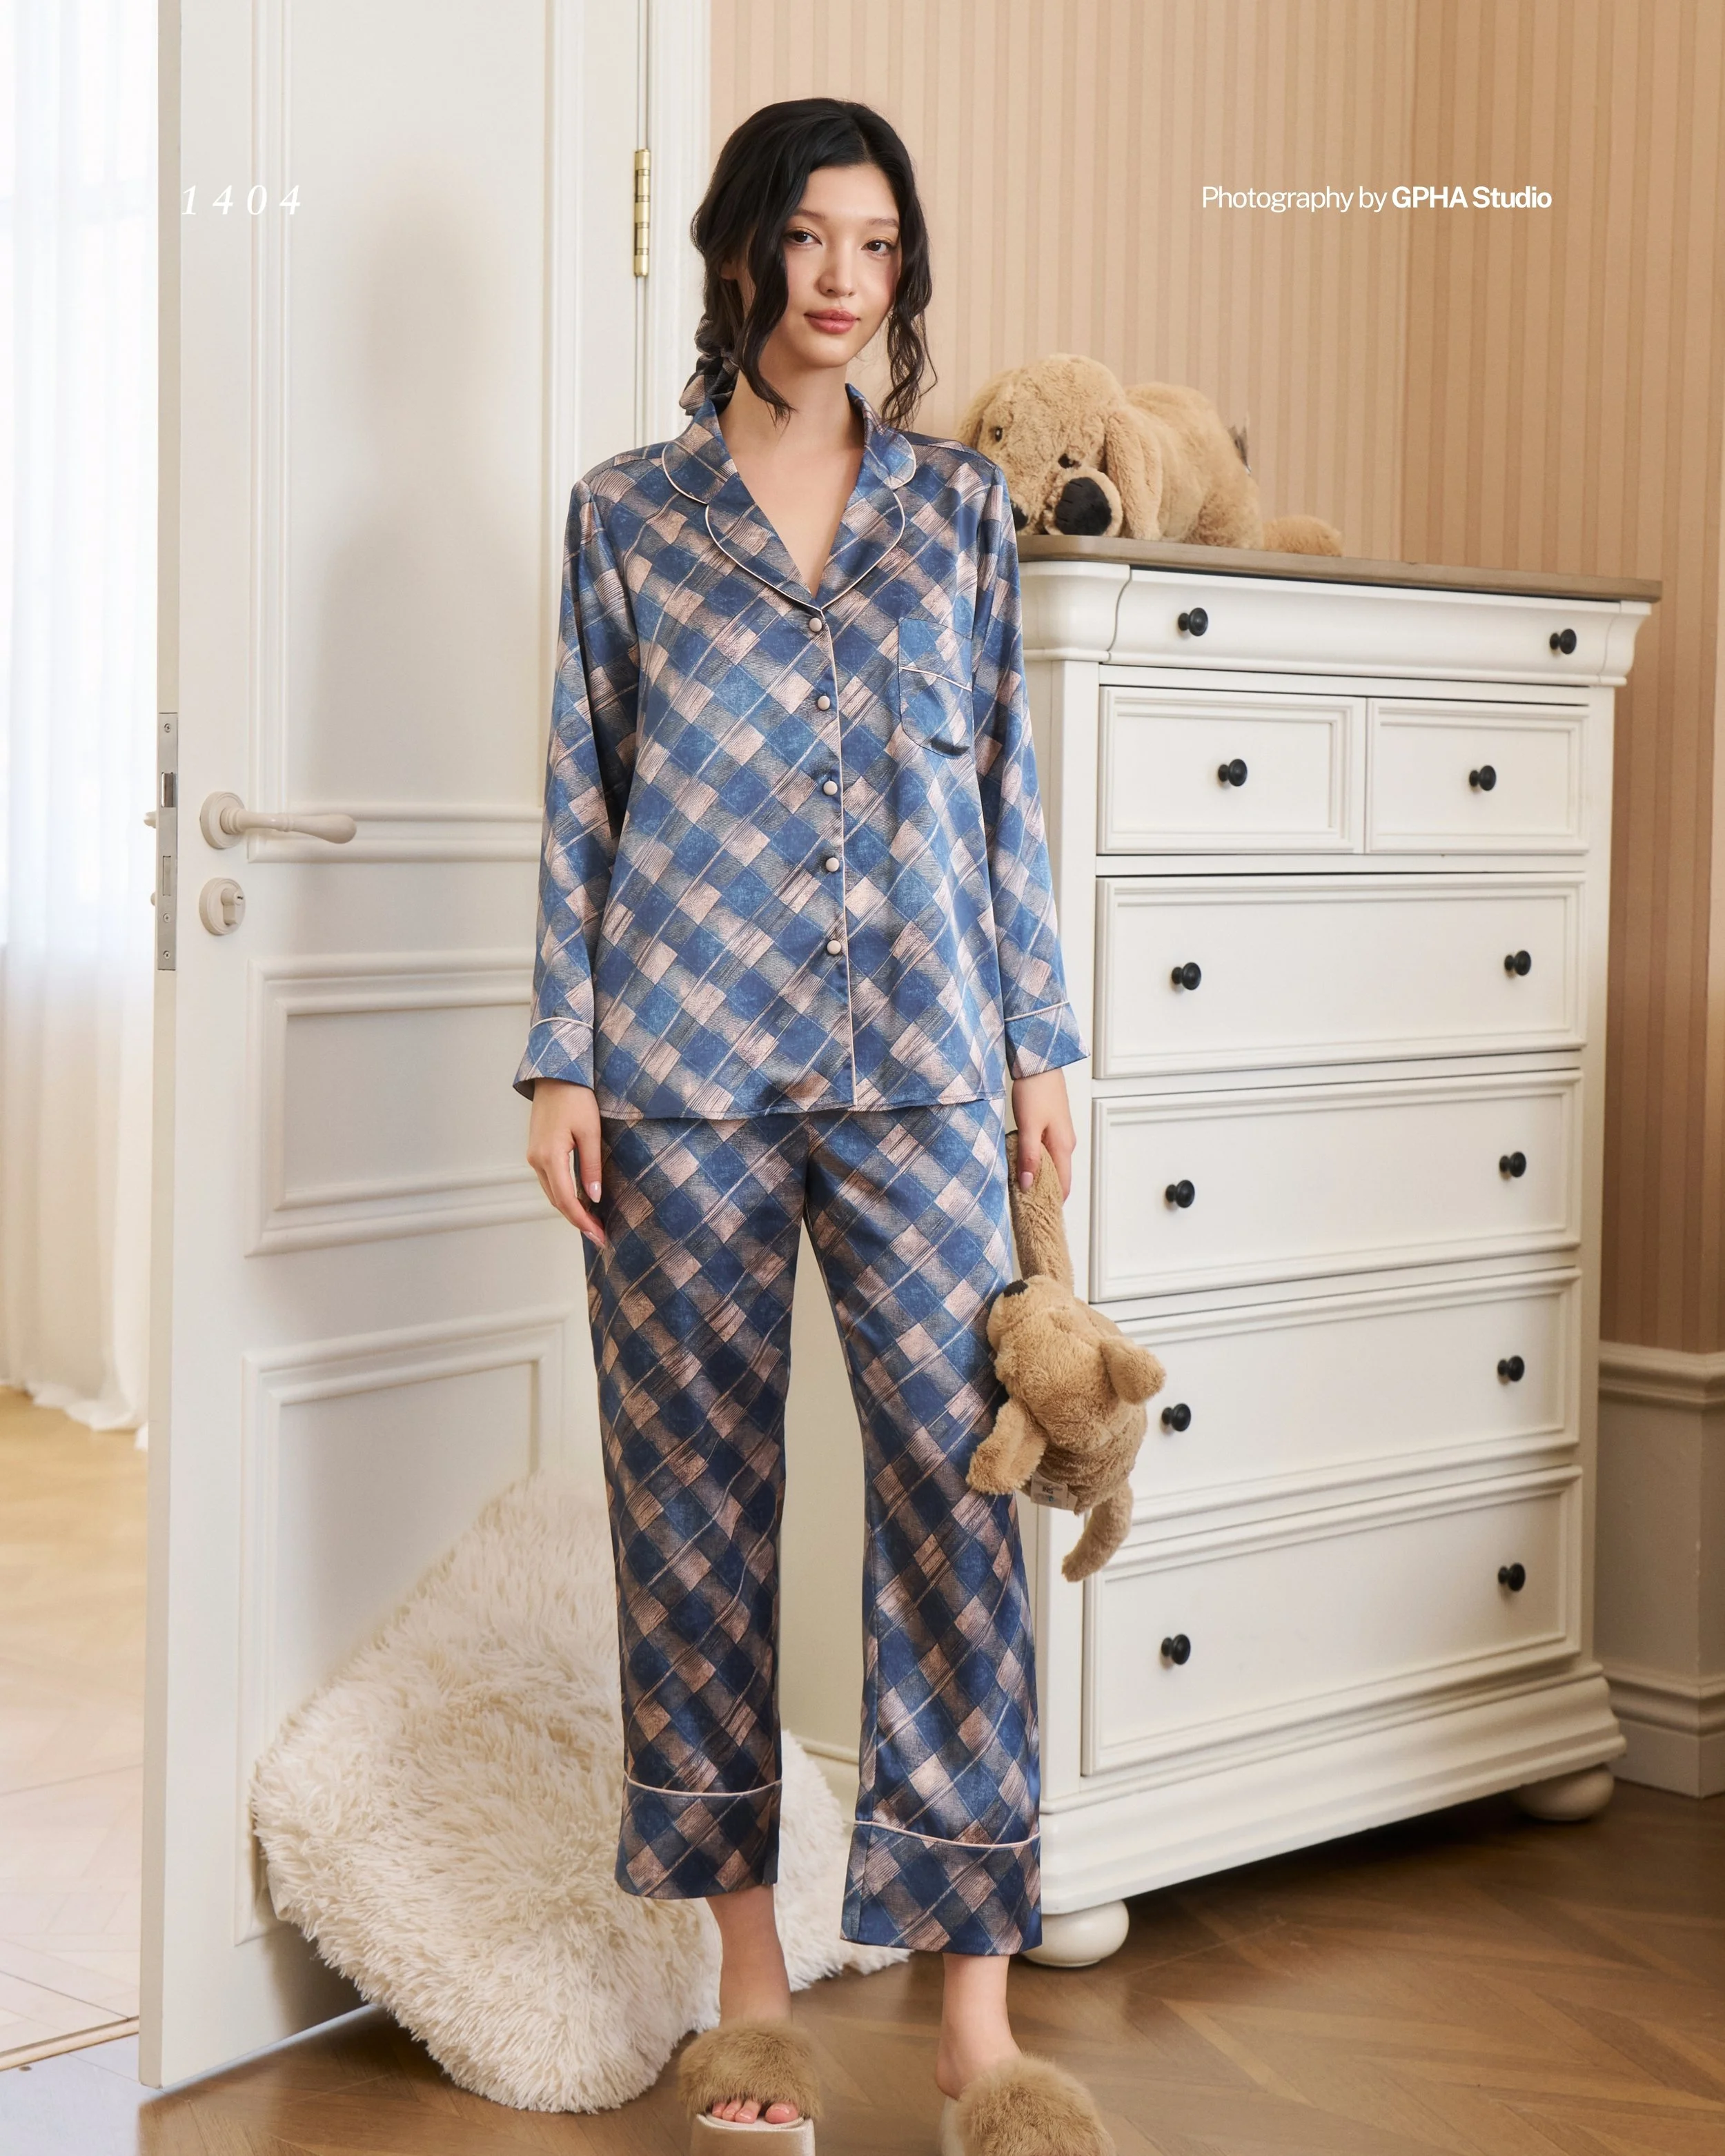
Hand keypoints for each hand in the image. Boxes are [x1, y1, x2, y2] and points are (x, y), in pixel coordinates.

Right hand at [526, 1078, 606, 1245]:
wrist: (555, 1075)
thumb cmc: (576, 1098)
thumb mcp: (591, 1131)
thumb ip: (591, 1166)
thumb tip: (593, 1197)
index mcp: (549, 1156)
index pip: (566, 1199)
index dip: (582, 1221)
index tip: (599, 1236)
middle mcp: (536, 1160)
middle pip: (557, 1201)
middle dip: (578, 1221)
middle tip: (600, 1236)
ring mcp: (534, 1156)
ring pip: (552, 1193)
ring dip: (571, 1210)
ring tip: (594, 1223)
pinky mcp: (538, 1151)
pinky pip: (551, 1181)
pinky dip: (565, 1195)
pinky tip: (581, 1200)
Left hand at [1010, 1068, 1075, 1200]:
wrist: (1039, 1062)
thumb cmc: (1034, 1091)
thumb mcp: (1028, 1126)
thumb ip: (1028, 1157)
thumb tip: (1028, 1185)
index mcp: (1063, 1147)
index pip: (1063, 1186)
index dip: (1051, 1203)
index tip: (1035, 1215)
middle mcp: (1066, 1144)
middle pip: (1058, 1178)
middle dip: (1043, 1193)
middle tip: (1022, 1206)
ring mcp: (1060, 1135)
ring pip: (1052, 1165)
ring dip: (1038, 1178)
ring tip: (1018, 1189)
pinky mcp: (1052, 1127)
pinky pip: (1047, 1153)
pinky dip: (1036, 1163)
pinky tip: (1021, 1164)